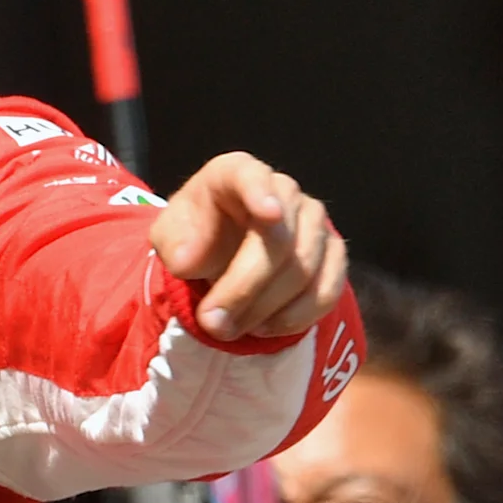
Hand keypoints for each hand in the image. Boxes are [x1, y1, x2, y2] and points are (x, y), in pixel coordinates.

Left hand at [149, 152, 346, 340]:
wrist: (219, 251)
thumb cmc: (194, 236)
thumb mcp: (169, 238)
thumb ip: (174, 247)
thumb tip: (189, 262)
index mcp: (236, 173)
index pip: (251, 176)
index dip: (261, 193)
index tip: (268, 213)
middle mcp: (283, 189)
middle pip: (279, 239)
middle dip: (244, 288)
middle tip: (213, 323)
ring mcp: (314, 220)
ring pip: (305, 268)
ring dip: (266, 308)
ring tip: (232, 329)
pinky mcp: (333, 254)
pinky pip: (327, 289)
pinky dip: (297, 316)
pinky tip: (266, 328)